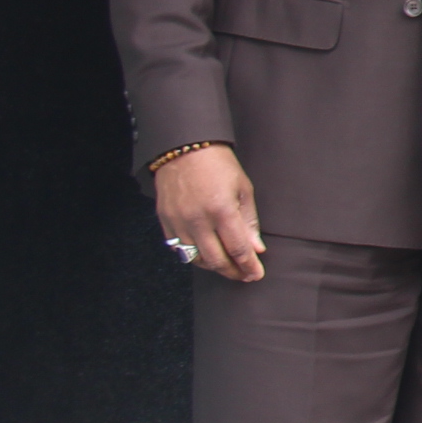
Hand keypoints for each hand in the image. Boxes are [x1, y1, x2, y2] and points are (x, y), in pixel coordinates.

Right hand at [156, 146, 264, 282]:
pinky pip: (178, 249)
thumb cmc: (218, 164)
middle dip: (233, 272)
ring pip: (196, 258)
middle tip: (245, 275)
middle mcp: (197, 220)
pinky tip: (206, 256)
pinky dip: (194, 256)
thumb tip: (256, 248)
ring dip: (214, 267)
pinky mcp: (165, 221)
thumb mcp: (243, 188)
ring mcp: (178, 222)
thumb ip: (249, 221)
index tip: (256, 275)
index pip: (237, 249)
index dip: (248, 266)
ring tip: (228, 267)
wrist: (184, 148)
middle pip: (216, 260)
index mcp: (221, 211)